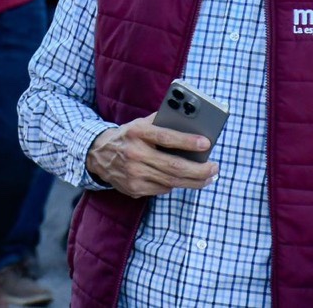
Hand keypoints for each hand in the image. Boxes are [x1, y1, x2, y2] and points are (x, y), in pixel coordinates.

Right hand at [85, 114, 217, 197]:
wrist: (98, 154)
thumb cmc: (128, 136)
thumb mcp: (140, 124)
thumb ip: (162, 122)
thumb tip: (192, 125)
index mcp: (136, 132)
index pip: (165, 137)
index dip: (187, 141)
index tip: (206, 143)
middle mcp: (133, 154)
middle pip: (173, 166)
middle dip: (199, 170)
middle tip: (215, 168)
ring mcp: (133, 174)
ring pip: (171, 182)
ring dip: (194, 181)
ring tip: (208, 177)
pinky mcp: (134, 189)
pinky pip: (162, 189)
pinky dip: (175, 185)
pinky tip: (182, 180)